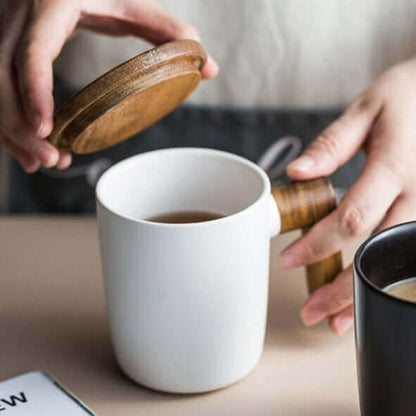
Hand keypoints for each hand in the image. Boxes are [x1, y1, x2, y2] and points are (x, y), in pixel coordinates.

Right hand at [0, 0, 217, 172]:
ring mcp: (6, 29)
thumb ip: (170, 32)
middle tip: (51, 160)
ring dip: (13, 129)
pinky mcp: (6, 44)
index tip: (46, 129)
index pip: (33, 53)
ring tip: (44, 161)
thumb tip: (210, 67)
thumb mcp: (134, 4)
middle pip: (3, 76)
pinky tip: (30, 147)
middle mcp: (20, 16)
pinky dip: (10, 120)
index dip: (34, 92)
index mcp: (52, 3)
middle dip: (20, 124)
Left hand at [280, 59, 415, 333]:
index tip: (288, 259)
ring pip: (399, 263)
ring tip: (336, 322)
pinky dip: (390, 282)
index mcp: (397, 164)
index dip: (318, 244)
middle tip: (310, 311)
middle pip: (378, 252)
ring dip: (367, 296)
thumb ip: (332, 144)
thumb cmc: (408, 96)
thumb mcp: (367, 108)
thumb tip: (297, 173)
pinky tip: (370, 298)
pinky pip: (411, 255)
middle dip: (341, 288)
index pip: (352, 217)